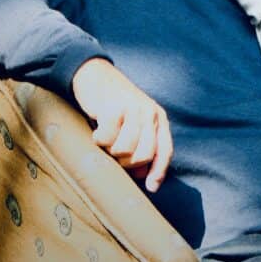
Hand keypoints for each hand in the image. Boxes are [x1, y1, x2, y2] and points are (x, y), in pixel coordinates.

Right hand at [71, 57, 172, 192]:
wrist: (95, 74)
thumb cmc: (113, 105)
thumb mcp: (133, 123)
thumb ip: (141, 145)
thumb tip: (143, 176)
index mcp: (158, 117)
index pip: (165, 150)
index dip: (159, 171)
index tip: (151, 187)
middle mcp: (150, 112)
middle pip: (144, 155)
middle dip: (127, 162)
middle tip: (114, 152)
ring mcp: (133, 109)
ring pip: (125, 150)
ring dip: (111, 150)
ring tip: (106, 138)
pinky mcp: (114, 107)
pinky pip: (106, 139)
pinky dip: (98, 139)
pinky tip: (97, 128)